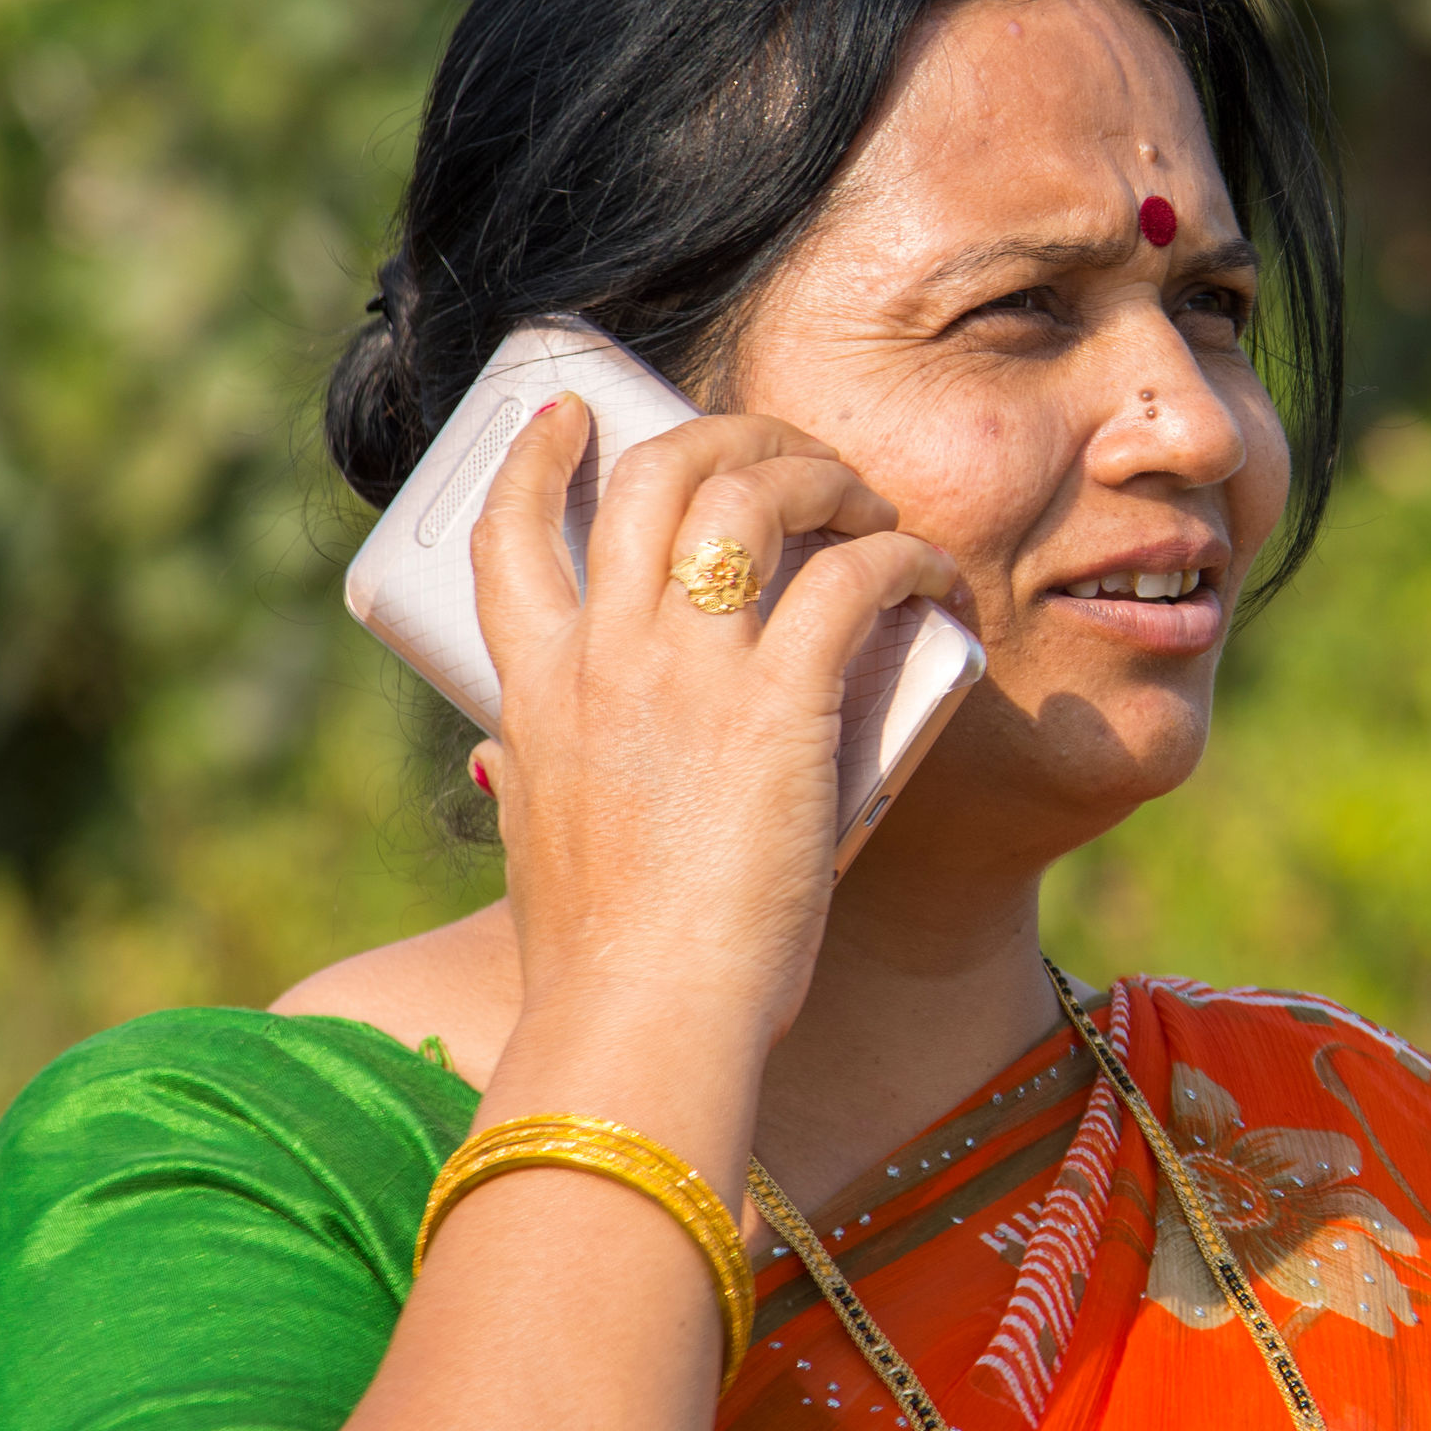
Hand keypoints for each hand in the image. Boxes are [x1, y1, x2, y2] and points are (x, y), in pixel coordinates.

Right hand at [468, 398, 958, 1046]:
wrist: (642, 1018)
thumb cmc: (600, 961)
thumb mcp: (534, 845)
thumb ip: (523, 784)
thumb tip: (500, 759)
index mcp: (535, 689)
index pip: (511, 531)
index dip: (539, 453)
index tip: (576, 412)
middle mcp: (604, 656)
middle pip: (652, 474)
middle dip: (724, 434)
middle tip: (780, 451)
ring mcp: (688, 671)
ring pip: (751, 495)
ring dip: (820, 475)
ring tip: (863, 503)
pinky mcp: (780, 701)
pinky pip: (853, 577)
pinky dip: (902, 557)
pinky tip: (930, 575)